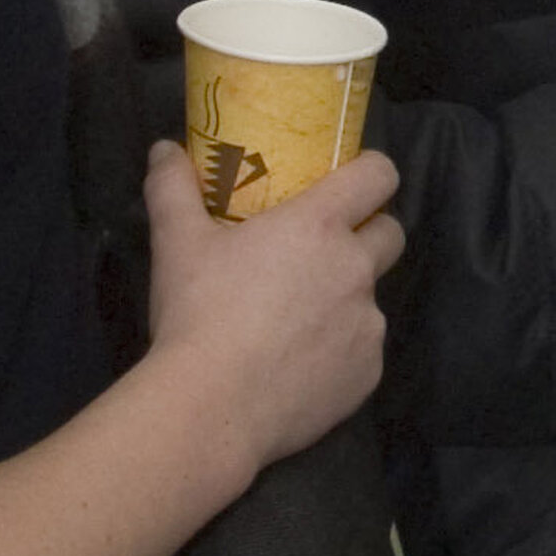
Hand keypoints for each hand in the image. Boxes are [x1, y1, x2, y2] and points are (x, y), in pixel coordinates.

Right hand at [137, 142, 400, 478]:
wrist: (212, 407)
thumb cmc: (198, 313)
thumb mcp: (176, 243)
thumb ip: (173, 188)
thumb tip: (164, 148)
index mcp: (319, 225)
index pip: (379, 175)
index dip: (372, 171)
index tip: (352, 180)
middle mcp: (356, 269)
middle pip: (390, 234)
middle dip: (367, 234)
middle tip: (320, 252)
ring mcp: (368, 325)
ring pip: (372, 299)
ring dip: (346, 300)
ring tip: (295, 322)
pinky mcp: (368, 375)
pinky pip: (363, 351)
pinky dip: (339, 352)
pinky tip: (298, 367)